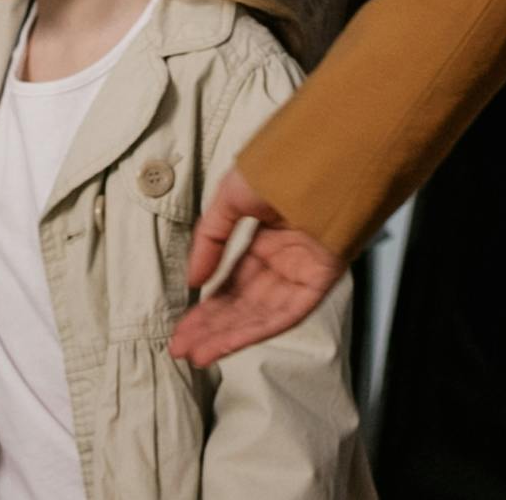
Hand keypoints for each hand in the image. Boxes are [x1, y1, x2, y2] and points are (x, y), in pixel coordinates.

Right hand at [168, 170, 343, 366]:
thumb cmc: (283, 163)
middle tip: (180, 348)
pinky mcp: (321, 279)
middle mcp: (286, 260)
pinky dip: (255, 331)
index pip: (234, 283)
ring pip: (261, 313)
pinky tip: (226, 344)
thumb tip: (193, 281)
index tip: (182, 328)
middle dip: (211, 328)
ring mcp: (304, 271)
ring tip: (195, 354)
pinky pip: (285, 313)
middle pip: (244, 303)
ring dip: (227, 336)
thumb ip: (210, 239)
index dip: (208, 307)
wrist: (325, 151)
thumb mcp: (232, 197)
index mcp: (268, 239)